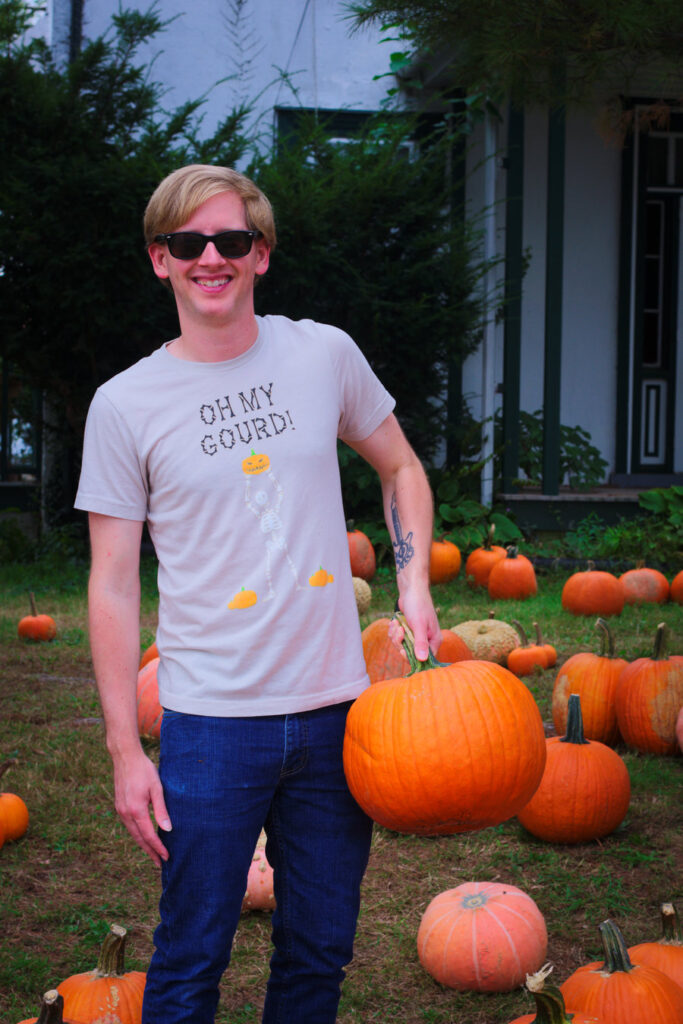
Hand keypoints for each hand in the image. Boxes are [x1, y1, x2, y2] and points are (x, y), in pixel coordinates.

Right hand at [112, 750, 171, 866]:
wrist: (125, 757)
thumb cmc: (144, 770)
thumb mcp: (157, 788)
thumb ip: (162, 810)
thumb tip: (168, 830)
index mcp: (136, 810)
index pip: (149, 835)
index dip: (158, 848)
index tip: (166, 857)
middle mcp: (126, 813)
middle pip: (139, 838)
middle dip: (150, 851)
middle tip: (159, 863)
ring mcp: (120, 810)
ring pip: (132, 833)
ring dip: (143, 844)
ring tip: (153, 853)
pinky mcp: (119, 806)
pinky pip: (129, 825)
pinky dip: (137, 834)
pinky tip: (143, 836)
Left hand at [393, 588, 440, 662]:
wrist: (411, 590)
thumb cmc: (418, 606)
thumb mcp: (419, 625)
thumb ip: (420, 643)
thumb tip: (423, 660)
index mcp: (434, 641)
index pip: (424, 659)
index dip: (411, 657)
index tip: (403, 650)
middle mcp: (426, 640)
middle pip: (410, 653)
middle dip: (401, 642)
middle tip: (399, 630)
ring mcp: (416, 636)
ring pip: (402, 645)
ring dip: (395, 635)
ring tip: (396, 623)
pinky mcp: (407, 631)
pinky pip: (397, 638)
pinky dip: (393, 630)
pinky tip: (394, 621)